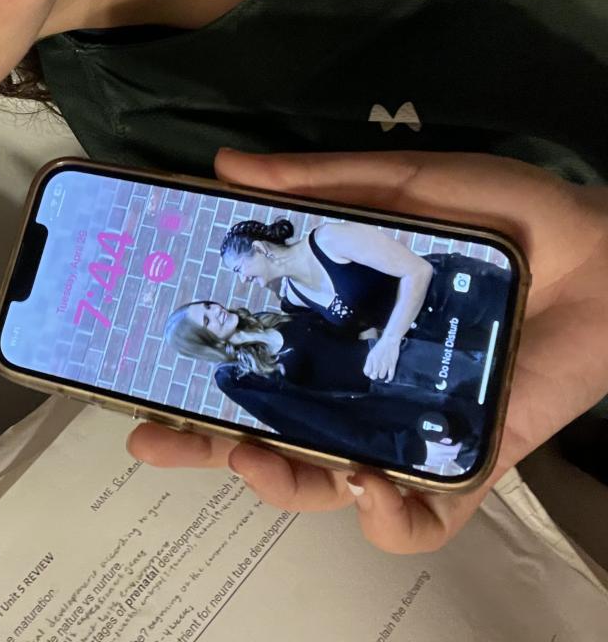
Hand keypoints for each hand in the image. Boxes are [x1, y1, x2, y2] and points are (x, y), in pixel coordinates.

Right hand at [129, 149, 607, 552]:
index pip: (245, 364)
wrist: (606, 253)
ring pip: (326, 487)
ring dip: (281, 486)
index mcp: (332, 329)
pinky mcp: (468, 461)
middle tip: (154, 438)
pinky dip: (390, 521)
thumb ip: (318, 183)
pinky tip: (369, 488)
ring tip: (260, 463)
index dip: (185, 381)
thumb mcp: (399, 189)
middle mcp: (356, 387)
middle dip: (203, 447)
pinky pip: (422, 520)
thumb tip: (220, 167)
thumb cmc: (501, 219)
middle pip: (266, 436)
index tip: (128, 381)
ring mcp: (407, 430)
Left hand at [363, 335, 400, 381]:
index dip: (368, 374)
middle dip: (374, 376)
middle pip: (373, 376)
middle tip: (376, 374)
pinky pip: (390, 375)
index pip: (366, 372)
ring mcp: (385, 364)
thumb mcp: (372, 353)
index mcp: (370, 358)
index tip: (370, 373)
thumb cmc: (380, 346)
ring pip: (381, 376)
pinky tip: (387, 379)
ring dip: (381, 376)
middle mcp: (377, 362)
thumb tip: (369, 371)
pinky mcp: (392, 364)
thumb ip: (370, 362)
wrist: (390, 340)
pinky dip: (389, 379)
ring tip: (382, 373)